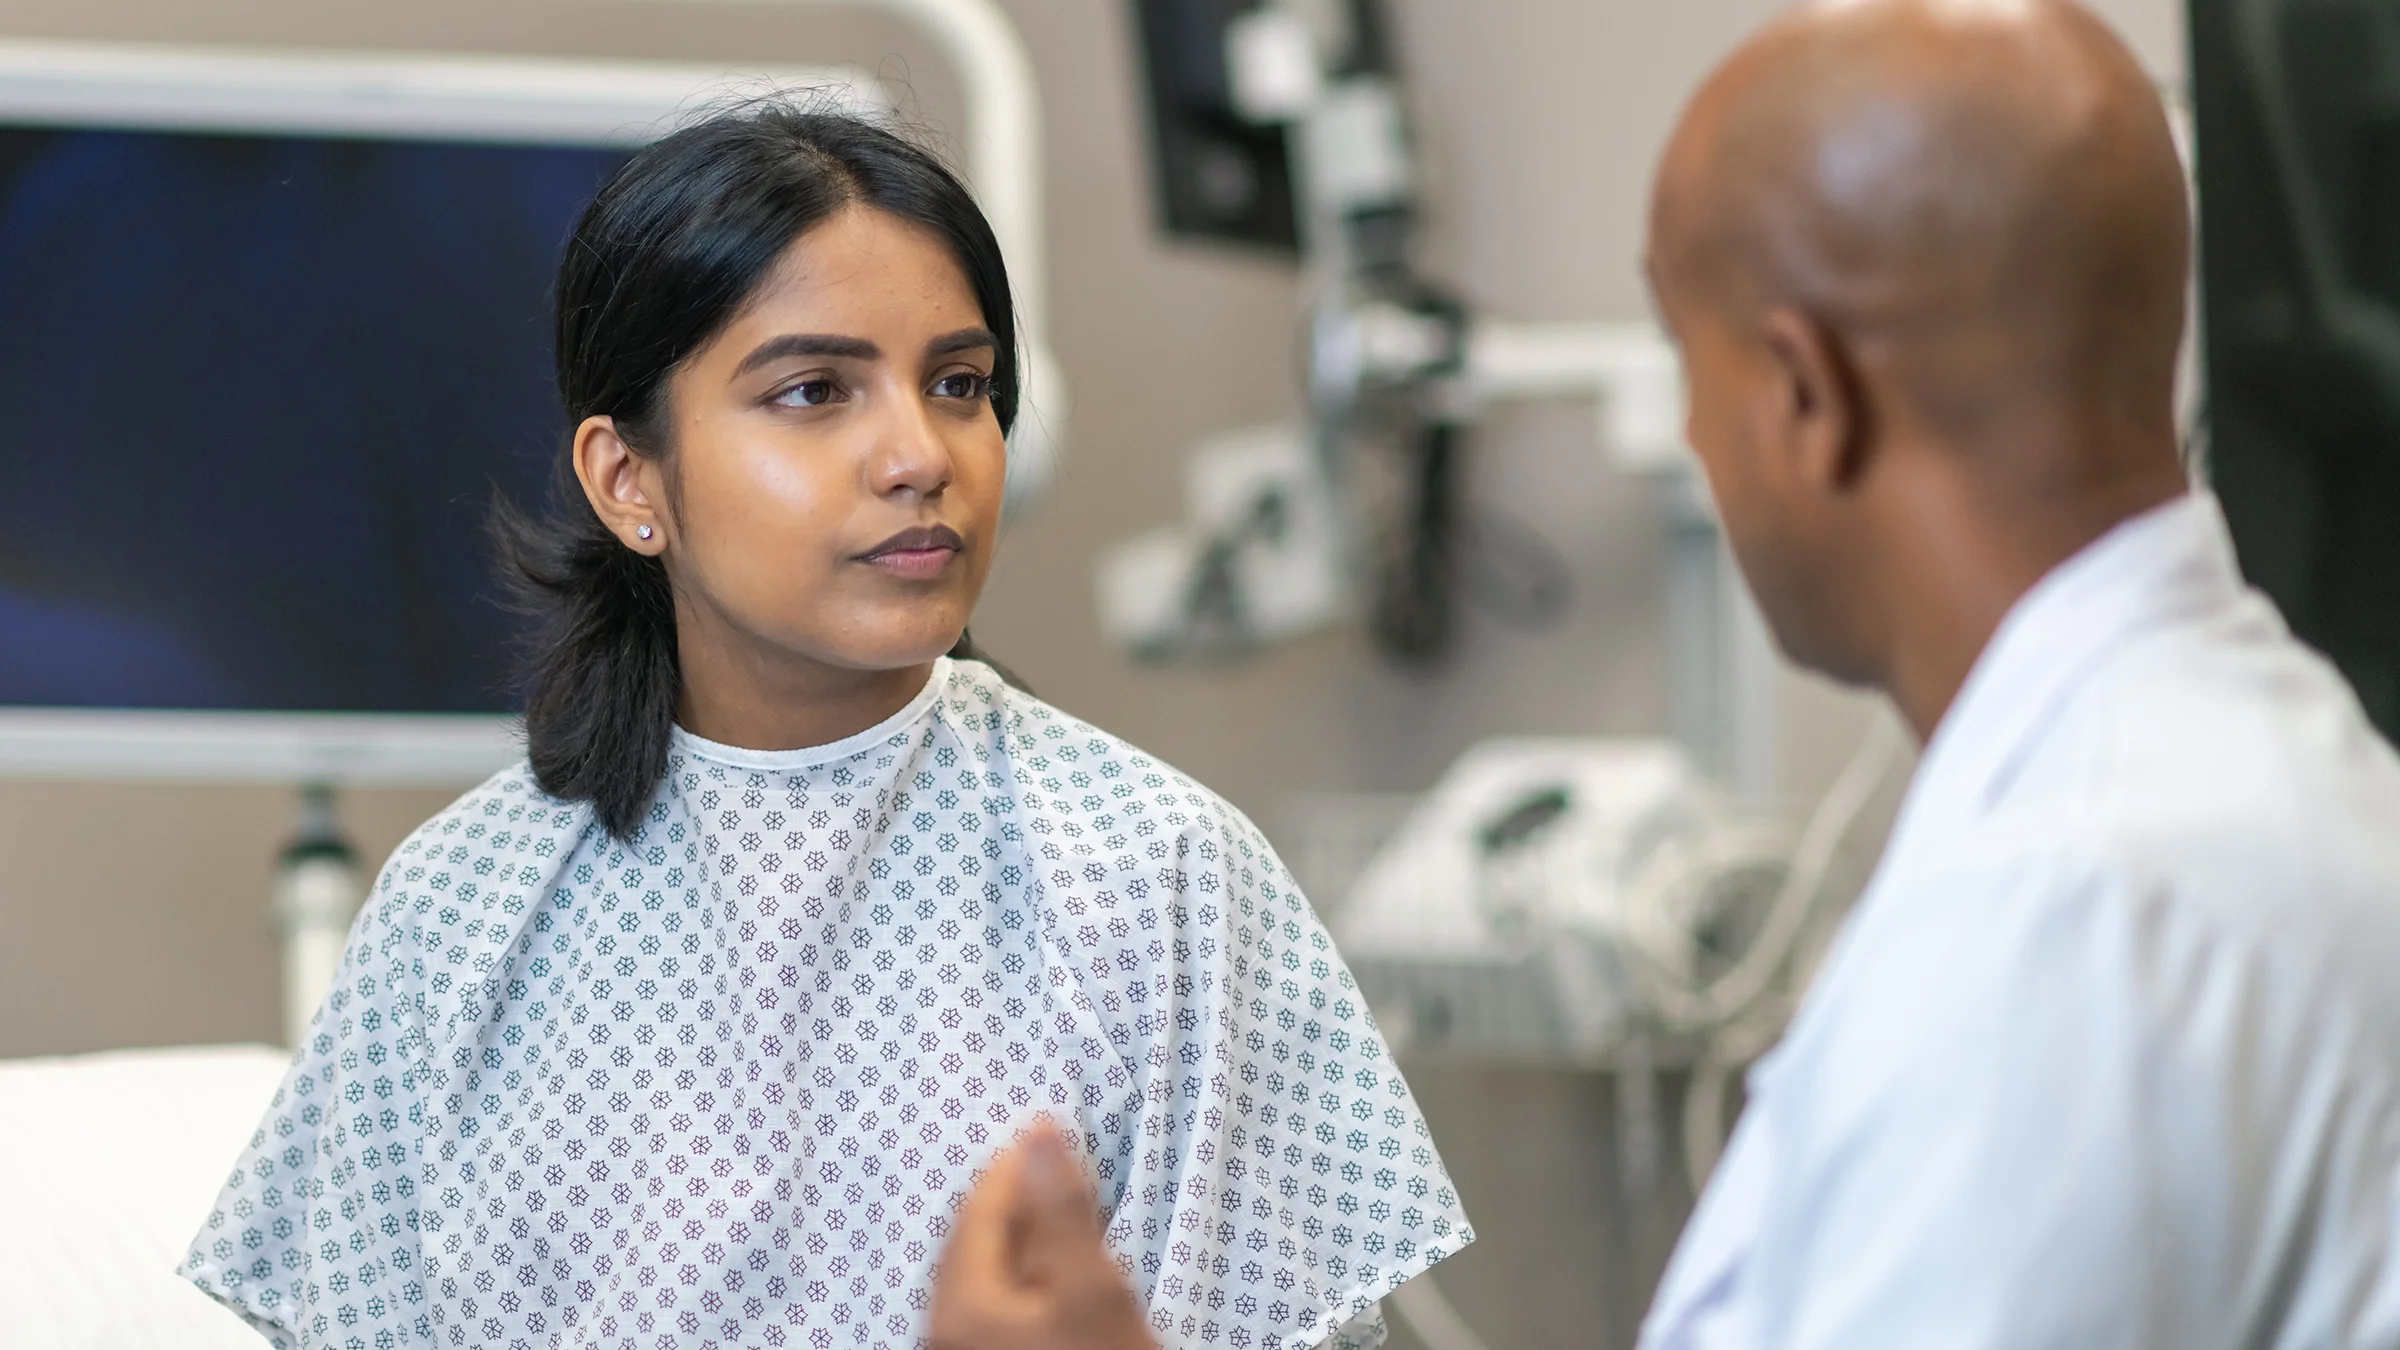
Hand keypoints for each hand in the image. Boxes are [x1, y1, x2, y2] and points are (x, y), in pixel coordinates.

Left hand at [929, 1120, 1155, 1349]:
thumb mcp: (1093, 1287)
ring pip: (984, 1271)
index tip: (1049, 1127)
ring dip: (1022, 1234)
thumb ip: (1063, 1208)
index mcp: (962, 1304)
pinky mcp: (986, 1349)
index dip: (1014, 1164)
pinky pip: (993, 1299)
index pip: (977, 1212)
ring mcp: (962, 1343)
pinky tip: (1054, 1264)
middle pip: (974, 1240)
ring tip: (1062, 1207)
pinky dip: (1022, 1270)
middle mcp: (943, 1324)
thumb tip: (1040, 1130)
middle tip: (1059, 1163)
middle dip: (1017, 1198)